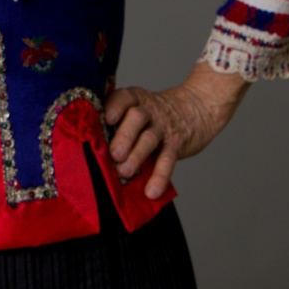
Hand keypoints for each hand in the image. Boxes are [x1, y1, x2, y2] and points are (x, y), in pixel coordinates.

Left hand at [104, 60, 249, 199]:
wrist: (198, 108)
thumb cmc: (155, 114)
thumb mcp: (139, 106)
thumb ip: (118, 121)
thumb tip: (91, 148)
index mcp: (135, 99)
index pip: (124, 97)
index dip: (116, 106)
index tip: (106, 118)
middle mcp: (149, 110)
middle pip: (136, 118)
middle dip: (124, 136)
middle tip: (114, 154)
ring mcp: (163, 127)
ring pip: (149, 139)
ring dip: (137, 155)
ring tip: (125, 172)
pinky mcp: (176, 144)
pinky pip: (167, 159)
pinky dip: (160, 176)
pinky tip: (151, 191)